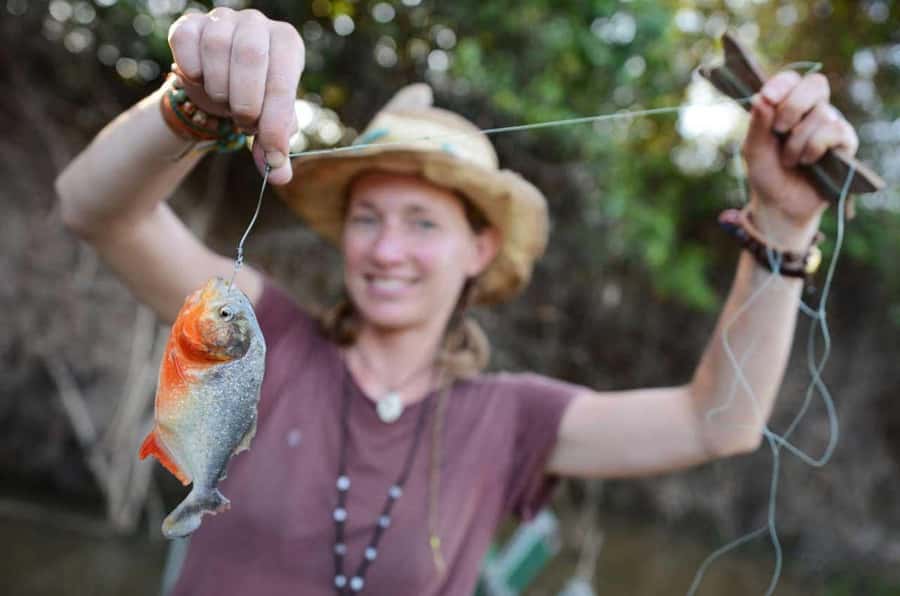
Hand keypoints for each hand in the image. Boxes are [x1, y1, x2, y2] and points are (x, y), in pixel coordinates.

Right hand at [168, 8, 303, 183]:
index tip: (272, 153)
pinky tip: (200, 80)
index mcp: (287, 45)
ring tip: (225, 101)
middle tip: (245, 122)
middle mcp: (258, 24)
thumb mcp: (268, 124)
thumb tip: (279, 176)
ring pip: (216, 48)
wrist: (217, 86)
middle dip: (246, 103)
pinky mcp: (191, 23)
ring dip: (219, 89)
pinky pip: (186, 42)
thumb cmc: (253, 102)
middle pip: (250, 56)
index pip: (283, 80)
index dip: (276, 122)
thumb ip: (273, 148)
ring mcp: (223, 19)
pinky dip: (191, 70)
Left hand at [741, 71, 858, 234]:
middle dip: (793, 105)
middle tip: (779, 130)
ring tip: (789, 160)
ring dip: (798, 141)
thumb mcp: (754, 149)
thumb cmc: (767, 173)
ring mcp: (830, 124)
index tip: (767, 98)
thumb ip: (757, 124)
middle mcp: (811, 110)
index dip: (782, 84)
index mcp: (787, 106)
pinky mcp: (845, 142)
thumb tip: (761, 98)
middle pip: (815, 84)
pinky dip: (814, 147)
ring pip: (821, 113)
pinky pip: (834, 131)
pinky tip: (807, 162)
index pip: (791, 79)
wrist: (781, 204)